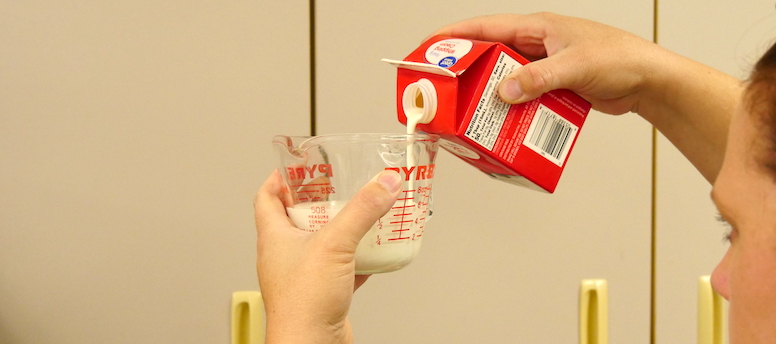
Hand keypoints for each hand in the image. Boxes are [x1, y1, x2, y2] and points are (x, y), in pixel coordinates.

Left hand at [254, 170, 400, 343]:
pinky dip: (357, 259)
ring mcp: (303, 274)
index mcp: (274, 236)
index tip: (298, 166)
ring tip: (361, 215)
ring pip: (322, 243)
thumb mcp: (334, 244)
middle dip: (320, 201)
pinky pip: (341, 268)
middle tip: (339, 187)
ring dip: (341, 229)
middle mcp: (285, 254)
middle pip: (297, 217)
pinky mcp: (322, 292)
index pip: (266, 197)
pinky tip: (375, 253)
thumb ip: (362, 210)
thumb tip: (384, 183)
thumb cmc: (303, 303)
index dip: (279, 178)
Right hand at [430, 12, 664, 114]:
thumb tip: (503, 92)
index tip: (429, 48)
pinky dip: (514, 109)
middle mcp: (537, 45)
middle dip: (467, 73)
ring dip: (492, 96)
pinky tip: (505, 124)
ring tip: (472, 114)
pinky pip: (524, 97)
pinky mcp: (553, 87)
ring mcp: (544, 67)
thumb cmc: (620, 59)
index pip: (486, 28)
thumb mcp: (574, 66)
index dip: (455, 37)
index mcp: (538, 28)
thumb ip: (537, 78)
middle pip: (490, 57)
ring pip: (506, 80)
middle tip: (445, 91)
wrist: (648, 81)